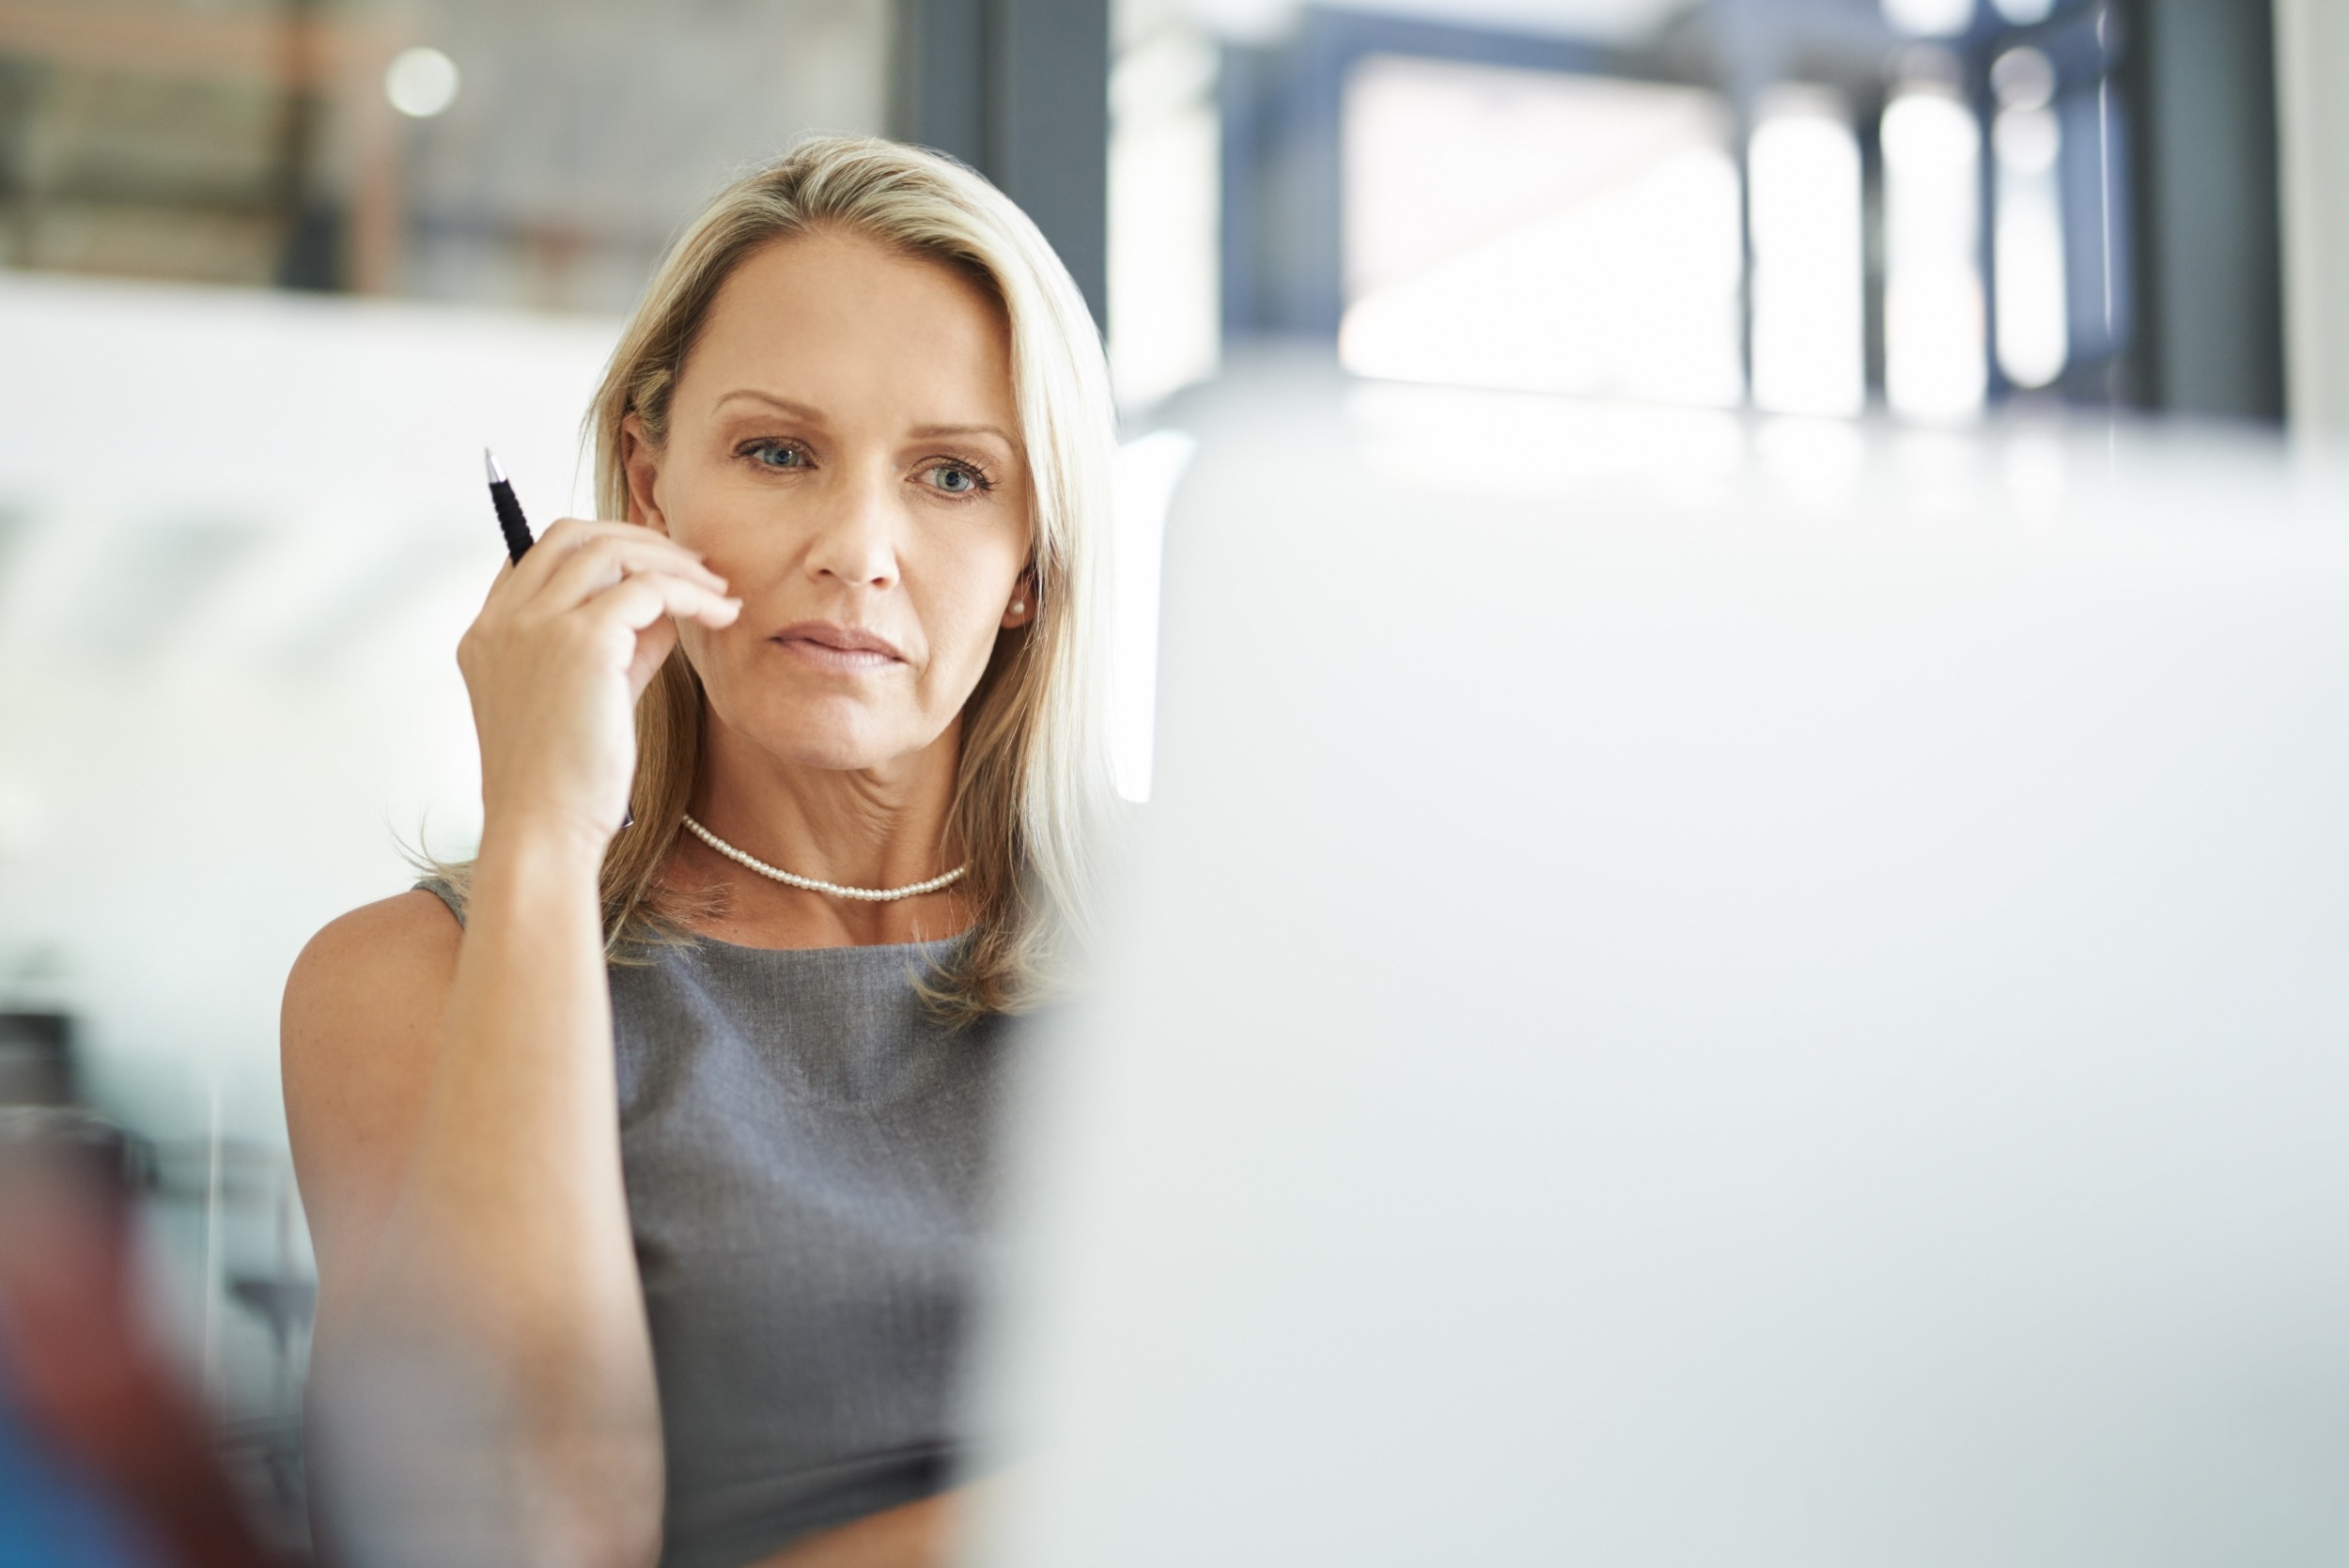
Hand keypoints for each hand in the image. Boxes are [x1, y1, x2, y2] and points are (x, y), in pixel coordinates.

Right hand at [457, 519, 738, 851]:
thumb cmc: (566, 780)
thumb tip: (669, 605)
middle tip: (694, 567)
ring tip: (717, 594)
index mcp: (488, 633)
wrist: (545, 829)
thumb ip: (621, 645)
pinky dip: (692, 594)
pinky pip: (650, 587)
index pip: (538, 554)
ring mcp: (535, 625)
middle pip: (573, 534)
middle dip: (640, 540)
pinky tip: (721, 615)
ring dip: (674, 563)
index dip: (600, 547)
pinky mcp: (581, 641)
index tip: (653, 566)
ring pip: (612, 551)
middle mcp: (503, 620)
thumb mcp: (591, 697)